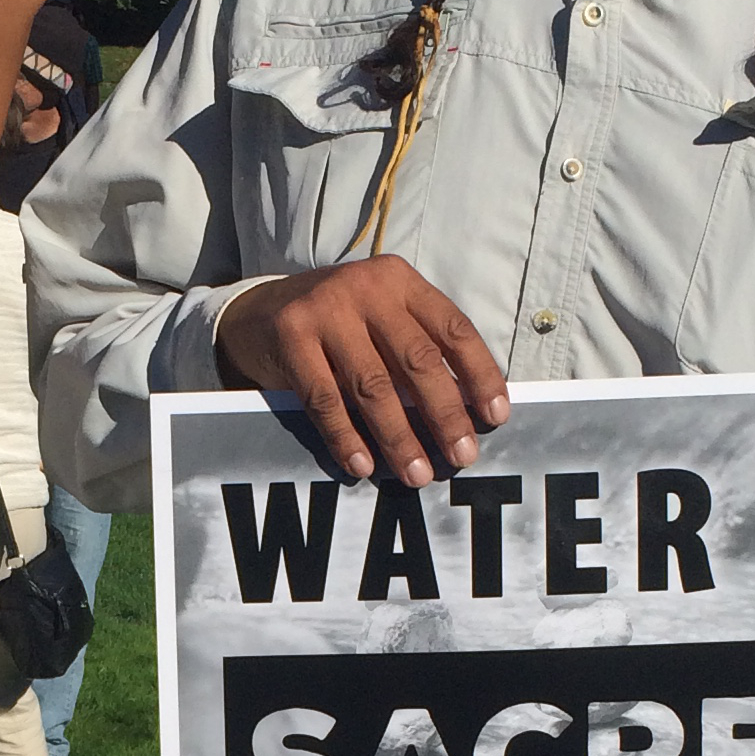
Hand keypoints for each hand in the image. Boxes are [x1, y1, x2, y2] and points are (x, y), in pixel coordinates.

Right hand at [214, 261, 510, 484]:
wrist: (258, 312)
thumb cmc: (337, 325)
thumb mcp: (380, 319)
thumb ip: (417, 349)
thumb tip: (467, 411)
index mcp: (400, 281)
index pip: (453, 329)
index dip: (479, 374)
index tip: (496, 417)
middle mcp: (367, 288)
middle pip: (417, 360)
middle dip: (444, 414)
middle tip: (462, 456)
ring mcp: (326, 310)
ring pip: (373, 385)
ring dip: (398, 437)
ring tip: (416, 474)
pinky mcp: (291, 337)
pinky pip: (325, 400)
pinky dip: (346, 437)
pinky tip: (363, 465)